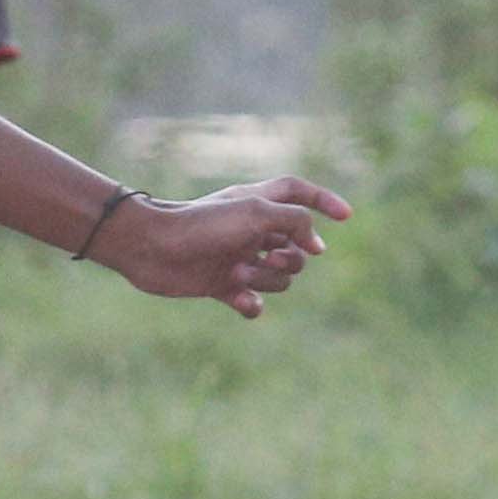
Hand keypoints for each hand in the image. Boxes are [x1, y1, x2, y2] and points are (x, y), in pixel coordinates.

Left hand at [100, 176, 348, 316]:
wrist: (150, 248)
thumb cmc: (201, 224)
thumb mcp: (256, 213)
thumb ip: (294, 220)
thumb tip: (314, 242)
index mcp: (258, 203)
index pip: (299, 194)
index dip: (325, 201)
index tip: (347, 216)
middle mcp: (251, 230)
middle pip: (297, 248)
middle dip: (291, 258)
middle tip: (269, 258)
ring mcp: (238, 258)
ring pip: (280, 277)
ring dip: (265, 279)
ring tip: (237, 274)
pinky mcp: (222, 285)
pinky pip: (254, 303)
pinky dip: (251, 304)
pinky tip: (239, 300)